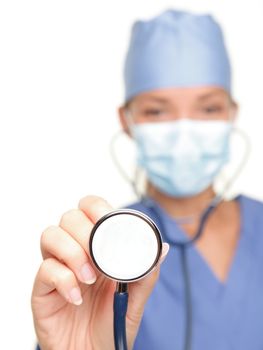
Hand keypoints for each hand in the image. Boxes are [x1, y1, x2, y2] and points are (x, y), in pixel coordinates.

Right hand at [31, 196, 168, 349]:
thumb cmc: (112, 325)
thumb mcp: (135, 299)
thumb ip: (146, 273)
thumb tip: (162, 248)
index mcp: (98, 247)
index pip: (90, 209)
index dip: (97, 207)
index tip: (109, 221)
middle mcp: (75, 252)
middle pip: (69, 218)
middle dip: (85, 232)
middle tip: (99, 255)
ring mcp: (57, 268)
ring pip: (50, 235)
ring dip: (72, 252)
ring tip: (89, 277)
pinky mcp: (42, 289)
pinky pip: (44, 269)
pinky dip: (64, 280)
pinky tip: (77, 298)